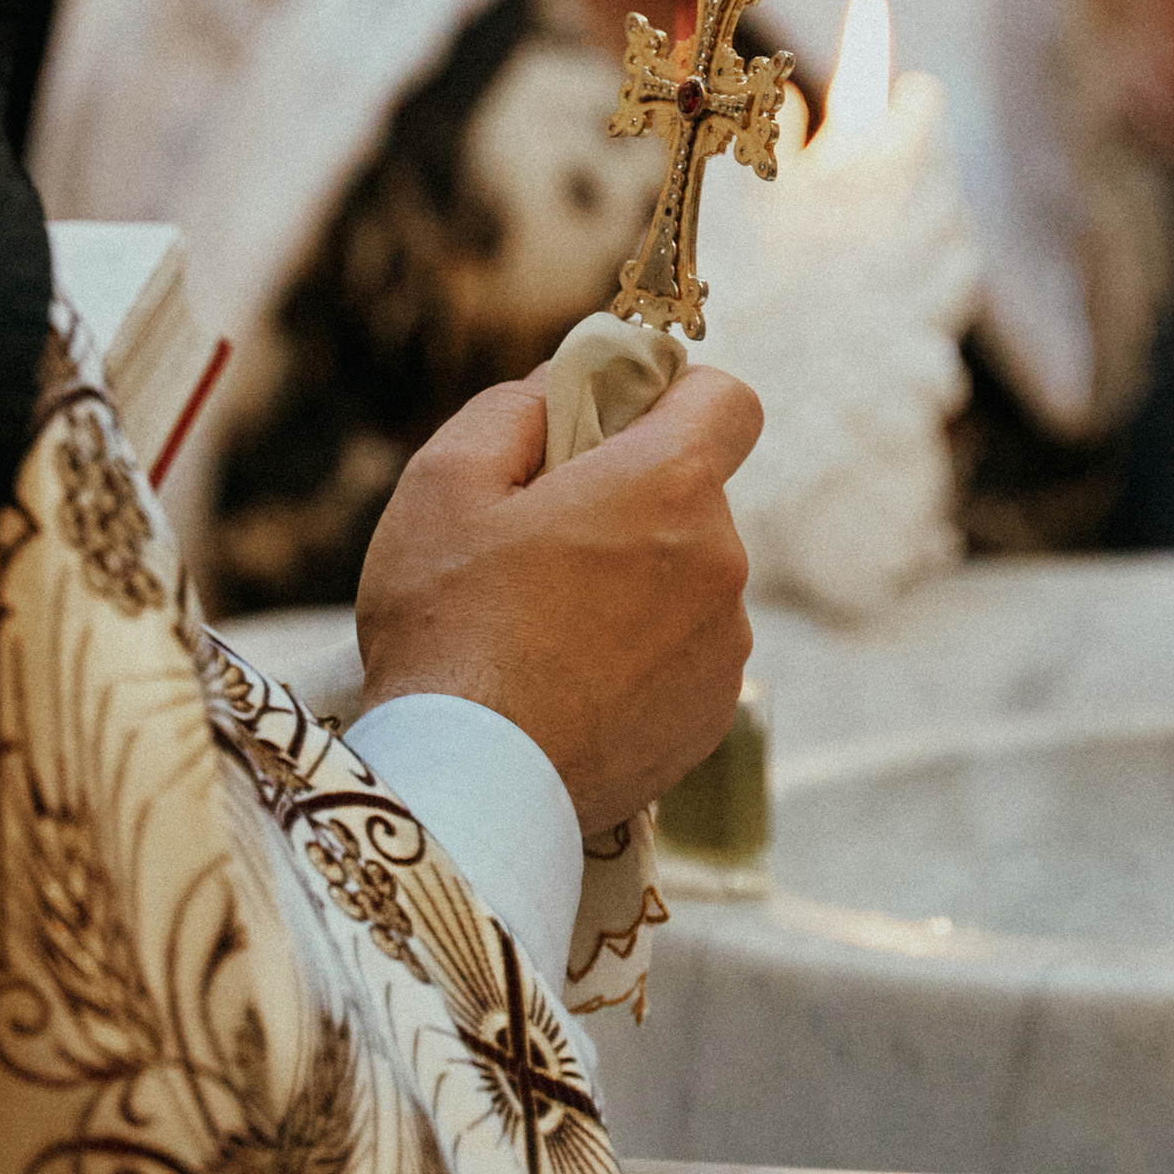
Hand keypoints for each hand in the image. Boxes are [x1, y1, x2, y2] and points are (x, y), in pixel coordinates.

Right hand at [355, 365, 762, 839]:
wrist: (470, 787)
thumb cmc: (449, 627)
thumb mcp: (445, 481)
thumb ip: (517, 408)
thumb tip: (563, 386)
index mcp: (669, 489)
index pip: (727, 401)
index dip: (673, 396)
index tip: (614, 422)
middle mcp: (721, 563)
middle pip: (691, 496)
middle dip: (628, 502)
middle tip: (539, 544)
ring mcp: (724, 648)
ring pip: (685, 579)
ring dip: (633, 584)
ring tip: (541, 628)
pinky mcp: (712, 717)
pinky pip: (682, 654)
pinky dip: (638, 657)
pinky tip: (564, 684)